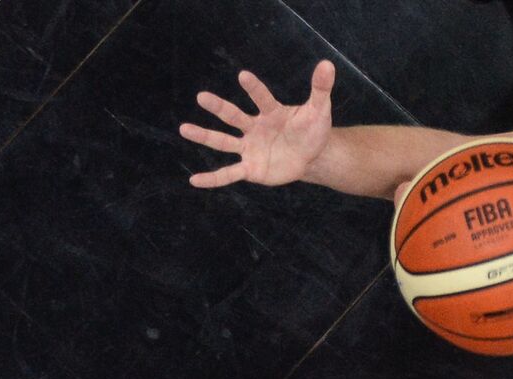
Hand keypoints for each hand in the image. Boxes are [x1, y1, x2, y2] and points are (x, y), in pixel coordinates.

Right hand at [179, 60, 335, 187]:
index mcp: (271, 112)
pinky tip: (195, 180)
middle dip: (219, 107)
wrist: (311, 156)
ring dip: (204, 136)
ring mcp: (250, 148)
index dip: (254, 88)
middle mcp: (255, 128)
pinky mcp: (251, 168)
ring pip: (223, 142)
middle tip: (202, 97)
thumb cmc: (311, 130)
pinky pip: (229, 173)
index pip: (262, 98)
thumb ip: (320, 88)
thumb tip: (328, 64)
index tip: (244, 76)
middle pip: (234, 116)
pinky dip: (213, 179)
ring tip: (184, 129)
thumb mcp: (319, 110)